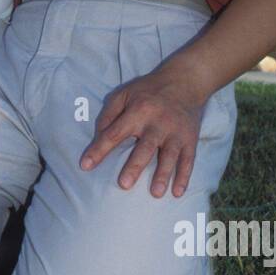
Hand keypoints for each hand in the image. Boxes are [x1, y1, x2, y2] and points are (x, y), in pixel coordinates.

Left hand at [80, 67, 206, 198]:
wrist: (184, 81)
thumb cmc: (147, 91)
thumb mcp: (124, 94)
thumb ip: (108, 115)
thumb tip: (97, 137)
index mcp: (138, 111)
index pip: (114, 133)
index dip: (99, 150)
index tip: (86, 165)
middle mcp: (157, 123)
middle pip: (145, 147)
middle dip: (134, 166)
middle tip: (124, 184)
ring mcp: (175, 132)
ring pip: (169, 156)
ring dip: (163, 175)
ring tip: (156, 193)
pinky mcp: (190, 139)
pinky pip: (188, 160)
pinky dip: (184, 176)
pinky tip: (177, 193)